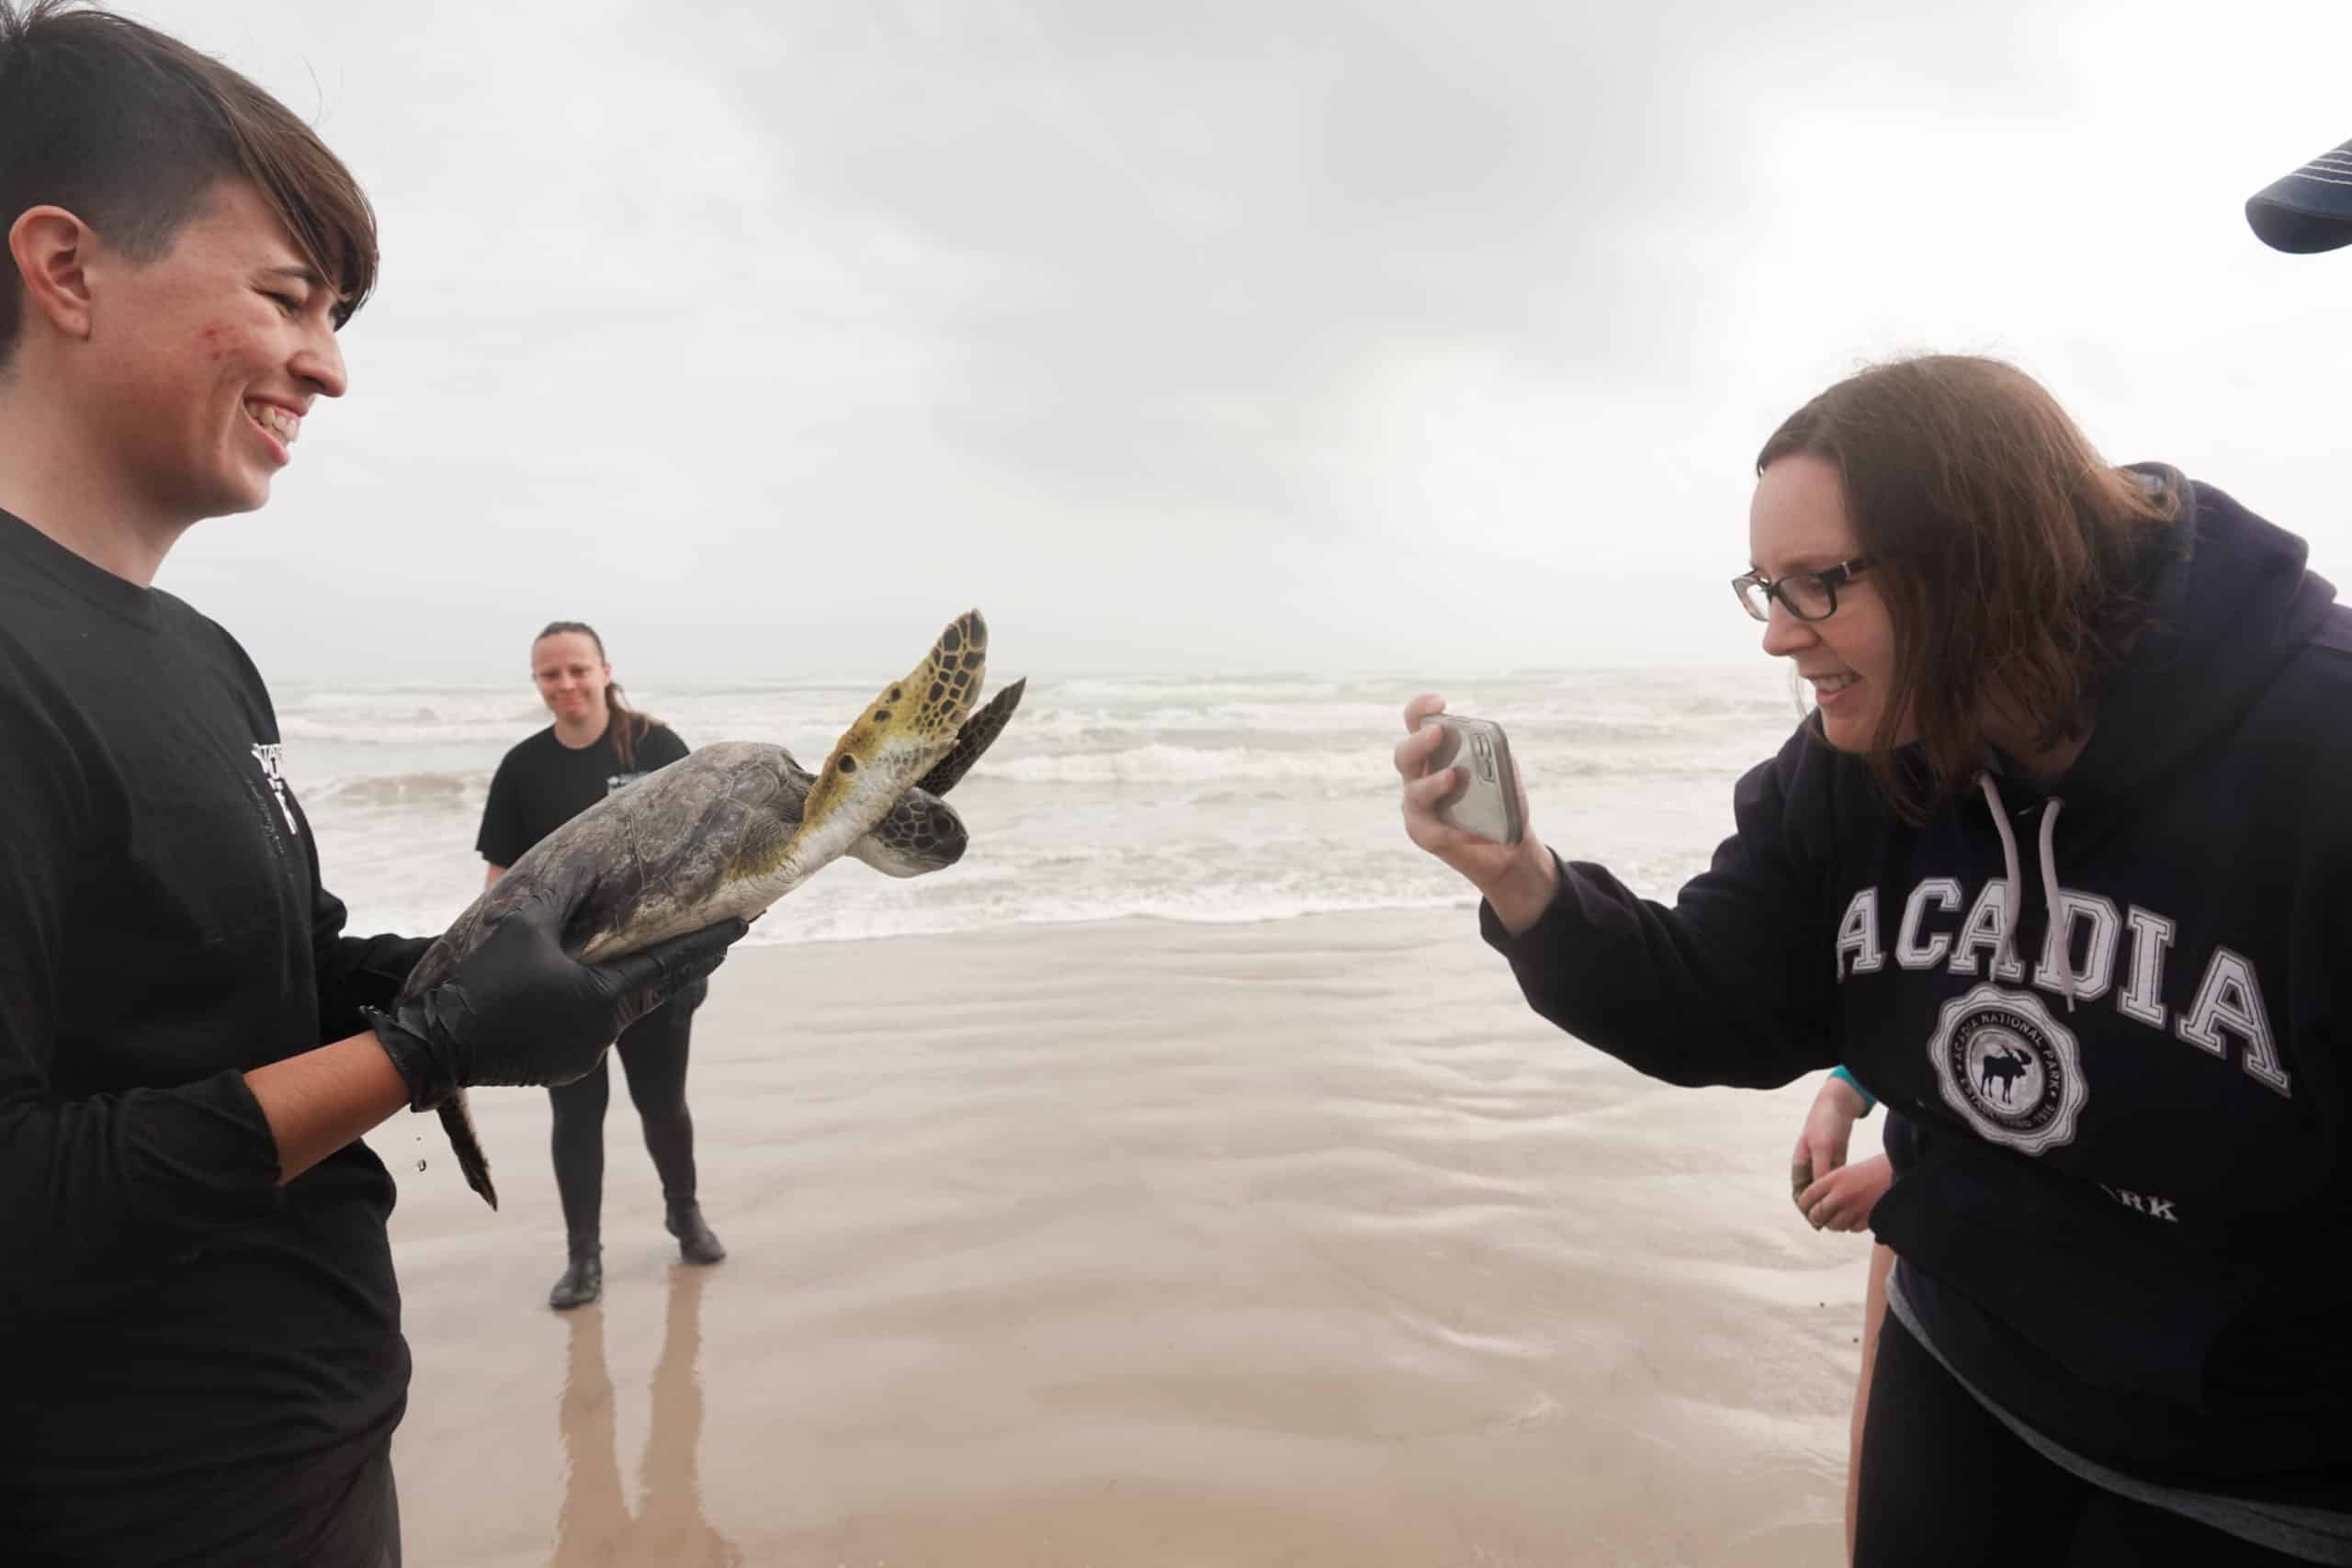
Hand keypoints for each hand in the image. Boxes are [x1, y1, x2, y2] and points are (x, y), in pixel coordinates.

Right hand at [362, 892, 747, 1110]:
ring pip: (618, 1008)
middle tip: (722, 933)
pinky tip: (585, 986)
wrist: (431, 1047)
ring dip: (630, 982)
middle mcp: (603, 1032)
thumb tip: (591, 859)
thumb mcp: (523, 924)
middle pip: (650, 988)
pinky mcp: (563, 1068)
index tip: (746, 923)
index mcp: (602, 999)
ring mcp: (584, 1056)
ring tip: (642, 952)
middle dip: (683, 961)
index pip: (669, 965)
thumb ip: (564, 893)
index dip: (707, 942)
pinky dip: (596, 1002)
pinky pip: (589, 1027)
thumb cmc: (479, 981)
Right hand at [1395, 693, 1554, 926]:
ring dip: (1433, 783)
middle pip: (1405, 754)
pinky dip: (1453, 830)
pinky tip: (1470, 832)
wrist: (1507, 848)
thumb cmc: (1500, 801)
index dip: (1420, 709)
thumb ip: (1493, 755)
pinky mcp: (1423, 833)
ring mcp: (1417, 805)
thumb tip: (1487, 746)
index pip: (1417, 723)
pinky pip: (1431, 830)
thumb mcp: (1503, 772)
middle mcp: (1418, 775)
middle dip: (1419, 741)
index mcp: (1434, 752)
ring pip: (1414, 791)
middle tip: (1438, 734)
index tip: (1438, 703)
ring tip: (1452, 778)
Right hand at [1789, 1071, 1870, 1210]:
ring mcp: (1822, 1165)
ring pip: (1824, 1192)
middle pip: (1811, 1197)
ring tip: (1842, 1219)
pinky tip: (1851, 1203)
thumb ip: (1821, 1170)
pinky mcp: (1836, 1162)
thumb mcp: (1822, 1147)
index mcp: (1800, 1164)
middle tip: (1832, 1226)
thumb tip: (1821, 1194)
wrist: (1838, 1105)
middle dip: (1819, 1212)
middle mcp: (1809, 1167)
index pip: (1799, 1195)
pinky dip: (1840, 1194)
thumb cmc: (1825, 1124)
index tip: (1817, 1223)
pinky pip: (1836, 1184)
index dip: (1806, 1210)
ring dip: (1831, 1205)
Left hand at [1798, 1153, 1893, 1231]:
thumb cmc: (1877, 1169)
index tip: (1805, 1206)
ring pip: (1834, 1225)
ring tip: (1835, 1219)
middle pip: (1817, 1214)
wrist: (1903, 1172)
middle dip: (1816, 1218)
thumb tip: (1817, 1201)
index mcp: (1835, 1178)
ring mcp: (1855, 1209)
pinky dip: (1850, 1226)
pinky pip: (1851, 1228)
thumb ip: (1833, 1184)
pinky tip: (1853, 1219)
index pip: (1808, 1196)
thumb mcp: (1850, 1170)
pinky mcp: (1868, 1219)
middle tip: (1817, 1218)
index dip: (1804, 1204)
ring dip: (1833, 1224)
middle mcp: (1842, 1194)